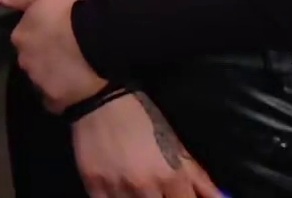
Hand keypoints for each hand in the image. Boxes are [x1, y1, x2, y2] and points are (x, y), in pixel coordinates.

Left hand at [0, 0, 107, 107]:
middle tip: (66, 49)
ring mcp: (38, 82)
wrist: (97, 41)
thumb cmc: (69, 14)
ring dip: (52, 74)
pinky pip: (54, 98)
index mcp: (19, 37)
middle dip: (43, 56)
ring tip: (75, 66)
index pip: (23, 38)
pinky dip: (61, 93)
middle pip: (31, 59)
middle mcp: (23, 61)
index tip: (55, 33)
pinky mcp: (54, 99)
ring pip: (42, 78)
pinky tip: (75, 86)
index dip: (40, 35)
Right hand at [72, 92, 224, 197]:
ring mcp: (118, 187)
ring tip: (138, 187)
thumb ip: (198, 177)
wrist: (96, 102)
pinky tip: (119, 190)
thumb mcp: (175, 144)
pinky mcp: (93, 185)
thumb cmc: (141, 120)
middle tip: (156, 189)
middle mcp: (146, 186)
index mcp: (171, 176)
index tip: (178, 196)